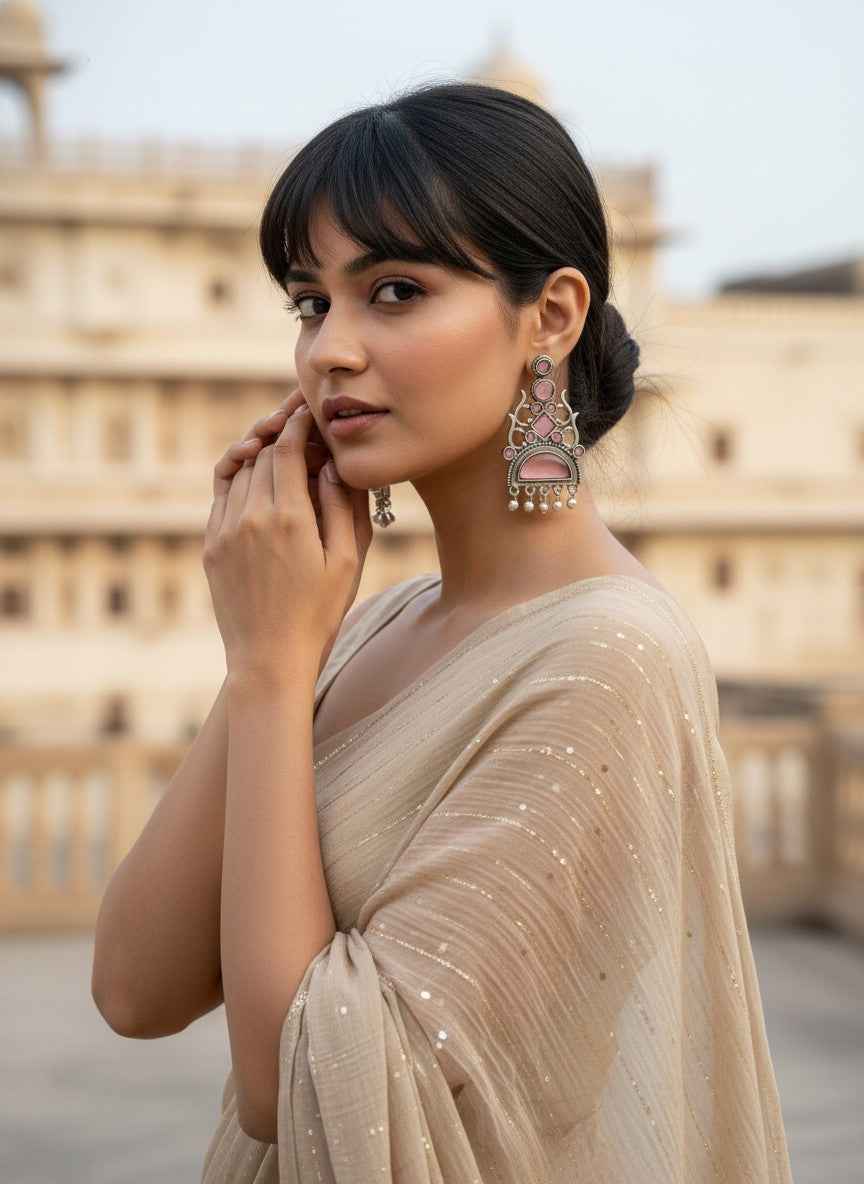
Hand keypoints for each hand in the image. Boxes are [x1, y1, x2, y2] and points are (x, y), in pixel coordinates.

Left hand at [203, 397, 372, 678]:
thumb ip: (343, 506)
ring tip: (281, 446)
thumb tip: (334, 463)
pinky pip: (221, 495)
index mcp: (288, 518)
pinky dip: (238, 476)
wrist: (270, 660)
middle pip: (263, 453)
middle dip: (282, 433)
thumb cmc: (319, 614)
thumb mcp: (347, 561)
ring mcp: (224, 531)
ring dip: (260, 452)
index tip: (310, 408)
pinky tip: (256, 476)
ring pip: (239, 470)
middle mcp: (250, 517)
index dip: (299, 421)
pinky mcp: (210, 546)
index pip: (287, 447)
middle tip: (302, 426)